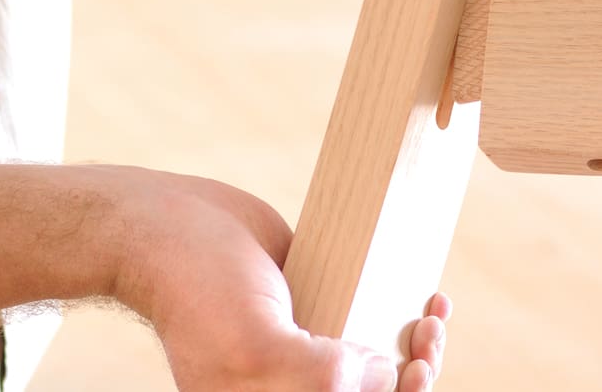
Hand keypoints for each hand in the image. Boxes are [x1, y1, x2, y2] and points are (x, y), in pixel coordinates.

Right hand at [108, 168, 449, 390]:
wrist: (168, 225)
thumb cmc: (198, 293)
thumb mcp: (256, 348)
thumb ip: (319, 376)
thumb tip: (387, 376)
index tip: (414, 371)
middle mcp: (293, 387)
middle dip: (416, 377)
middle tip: (427, 338)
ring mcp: (308, 348)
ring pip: (383, 366)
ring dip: (421, 348)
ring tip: (433, 317)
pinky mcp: (320, 307)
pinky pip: (373, 321)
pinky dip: (407, 314)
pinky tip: (432, 297)